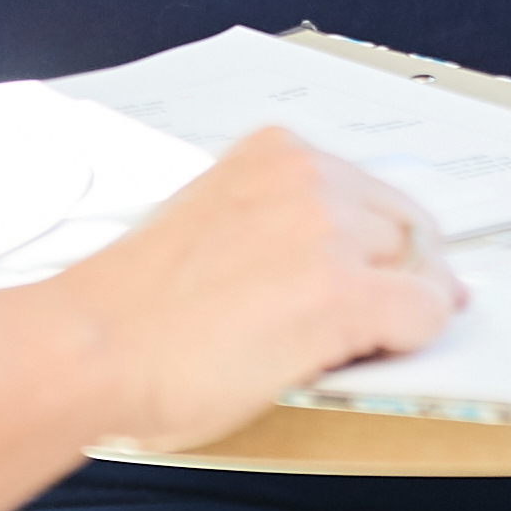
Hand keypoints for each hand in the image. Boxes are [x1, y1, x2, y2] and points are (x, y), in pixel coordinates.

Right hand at [42, 131, 460, 454]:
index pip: (371, 191)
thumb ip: (278, 226)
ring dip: (396, 310)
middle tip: (381, 323)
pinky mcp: (339, 292)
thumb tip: (340, 258)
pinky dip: (407, 342)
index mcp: (274, 152)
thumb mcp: (214, 223)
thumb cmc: (131, 308)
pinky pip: (421, 314)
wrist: (90, 349)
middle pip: (406, 226)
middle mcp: (307, 175)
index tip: (388, 272)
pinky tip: (360, 358)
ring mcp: (326, 231)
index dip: (384, 245)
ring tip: (340, 346)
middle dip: (399, 276)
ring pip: (418, 269)